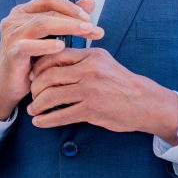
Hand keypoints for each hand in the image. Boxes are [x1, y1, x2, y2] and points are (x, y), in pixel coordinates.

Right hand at [0, 0, 102, 119]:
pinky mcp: (11, 53)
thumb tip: (90, 2)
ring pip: (41, 23)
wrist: (7, 87)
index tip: (89, 17)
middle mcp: (14, 19)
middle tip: (93, 28)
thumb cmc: (29, 61)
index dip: (70, 5)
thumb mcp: (50, 37)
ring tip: (85, 32)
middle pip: (49, 11)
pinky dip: (46, 45)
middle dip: (74, 18)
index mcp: (23, 12)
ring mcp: (11, 35)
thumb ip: (68, 18)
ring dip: (67, 26)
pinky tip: (61, 47)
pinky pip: (29, 45)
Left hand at [26, 48, 177, 142]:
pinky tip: (39, 122)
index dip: (39, 66)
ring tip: (33, 109)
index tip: (33, 74)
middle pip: (49, 75)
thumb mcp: (103, 61)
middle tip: (31, 93)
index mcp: (91, 55)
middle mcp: (89, 71)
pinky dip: (46, 120)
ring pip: (51, 95)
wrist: (146, 102)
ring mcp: (90, 91)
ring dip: (37, 104)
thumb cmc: (121, 82)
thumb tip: (52, 62)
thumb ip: (81, 59)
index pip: (55, 55)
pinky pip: (61, 115)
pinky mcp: (91, 110)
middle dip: (35, 86)